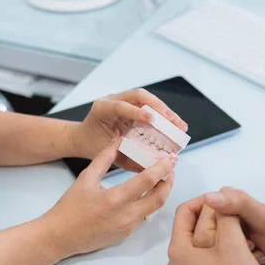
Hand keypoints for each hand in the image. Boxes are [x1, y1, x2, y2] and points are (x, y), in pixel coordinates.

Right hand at [43, 139, 176, 257]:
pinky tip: (146, 194)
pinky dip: (149, 203)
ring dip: (161, 193)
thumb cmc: (70, 208)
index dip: (162, 168)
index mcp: (116, 199)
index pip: (148, 181)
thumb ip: (103, 159)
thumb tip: (117, 142)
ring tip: (162, 179)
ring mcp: (128, 227)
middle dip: (169, 182)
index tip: (170, 159)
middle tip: (171, 169)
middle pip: (159, 198)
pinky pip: (143, 216)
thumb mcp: (85, 179)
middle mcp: (126, 215)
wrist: (60, 236)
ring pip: (153, 209)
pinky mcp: (126, 234)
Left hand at [72, 89, 187, 171]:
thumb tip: (148, 168)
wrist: (85, 137)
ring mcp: (123, 99)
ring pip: (147, 99)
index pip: (119, 106)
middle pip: (138, 96)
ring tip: (179, 124)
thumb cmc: (93, 145)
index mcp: (101, 109)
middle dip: (158, 108)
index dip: (135, 111)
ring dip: (165, 110)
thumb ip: (124, 158)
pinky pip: (150, 105)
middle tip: (172, 121)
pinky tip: (174, 123)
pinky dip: (163, 114)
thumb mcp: (106, 154)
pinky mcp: (132, 104)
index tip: (149, 118)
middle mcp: (113, 99)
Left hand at [167, 198, 264, 264]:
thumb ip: (225, 217)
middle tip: (242, 223)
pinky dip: (225, 256)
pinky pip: (208, 264)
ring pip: (205, 248)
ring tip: (249, 243)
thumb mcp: (234, 245)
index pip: (185, 212)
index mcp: (178, 250)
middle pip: (195, 230)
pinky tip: (246, 259)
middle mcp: (176, 264)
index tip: (226, 200)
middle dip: (220, 223)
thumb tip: (218, 197)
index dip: (206, 201)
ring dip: (227, 240)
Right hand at [204, 187, 264, 264]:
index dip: (209, 228)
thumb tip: (208, 197)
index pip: (196, 215)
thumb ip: (239, 204)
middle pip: (200, 236)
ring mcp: (219, 242)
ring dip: (231, 260)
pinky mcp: (224, 260)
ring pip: (206, 253)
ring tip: (254, 259)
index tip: (230, 237)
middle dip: (225, 246)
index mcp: (222, 206)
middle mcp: (216, 223)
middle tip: (251, 248)